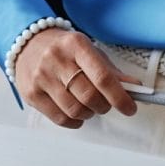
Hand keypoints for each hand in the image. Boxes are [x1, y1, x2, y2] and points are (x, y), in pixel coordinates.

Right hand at [13, 30, 137, 128]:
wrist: (28, 44)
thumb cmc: (65, 50)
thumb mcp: (90, 52)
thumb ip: (112, 72)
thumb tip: (135, 88)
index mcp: (76, 45)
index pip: (102, 76)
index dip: (120, 97)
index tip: (130, 108)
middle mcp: (56, 59)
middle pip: (89, 96)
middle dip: (104, 106)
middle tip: (106, 104)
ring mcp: (41, 77)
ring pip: (75, 110)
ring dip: (89, 114)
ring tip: (88, 106)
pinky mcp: (31, 93)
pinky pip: (60, 118)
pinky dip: (74, 121)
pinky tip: (75, 113)